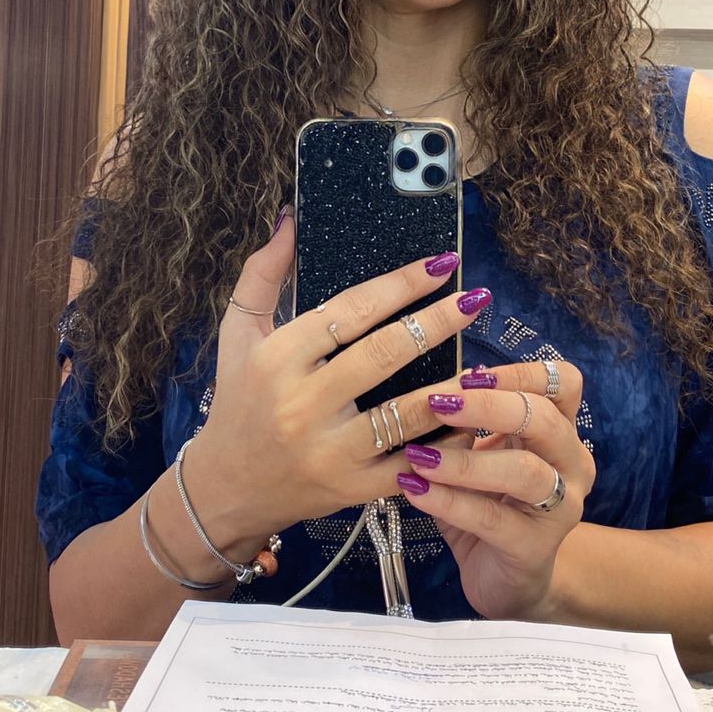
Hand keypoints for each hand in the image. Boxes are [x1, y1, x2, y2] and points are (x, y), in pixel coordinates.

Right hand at [183, 210, 491, 554]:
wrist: (226, 490)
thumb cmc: (237, 402)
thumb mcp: (237, 334)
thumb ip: (263, 274)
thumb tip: (291, 221)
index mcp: (278, 359)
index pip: (349, 312)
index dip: (400, 284)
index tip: (439, 264)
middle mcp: (303, 404)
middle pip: (384, 354)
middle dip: (437, 322)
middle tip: (474, 297)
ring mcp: (330, 451)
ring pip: (406, 414)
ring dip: (453, 386)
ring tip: (486, 362)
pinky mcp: (352, 488)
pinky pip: (412, 465)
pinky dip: (447, 445)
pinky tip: (474, 420)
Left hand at [391, 361, 594, 621]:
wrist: (509, 581)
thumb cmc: (492, 506)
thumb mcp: (482, 457)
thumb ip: (470, 425)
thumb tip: (440, 387)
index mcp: (562, 433)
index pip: (563, 383)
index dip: (519, 373)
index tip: (468, 376)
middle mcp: (573, 465)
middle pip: (544, 420)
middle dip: (488, 407)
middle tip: (437, 404)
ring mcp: (561, 508)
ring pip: (523, 471)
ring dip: (466, 461)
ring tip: (419, 457)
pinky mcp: (536, 547)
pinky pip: (491, 518)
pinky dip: (448, 501)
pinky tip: (415, 490)